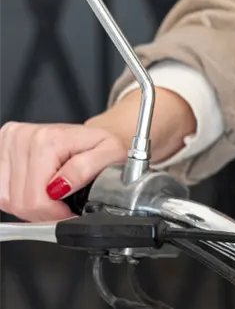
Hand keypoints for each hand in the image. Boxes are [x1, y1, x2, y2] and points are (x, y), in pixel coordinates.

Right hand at [0, 87, 195, 221]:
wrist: (95, 134)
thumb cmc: (103, 145)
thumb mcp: (110, 155)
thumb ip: (86, 169)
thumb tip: (62, 185)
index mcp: (48, 139)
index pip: (36, 197)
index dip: (55, 213)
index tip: (70, 210)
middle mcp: (22, 137)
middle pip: (20, 201)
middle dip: (44, 212)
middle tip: (63, 207)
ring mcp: (7, 142)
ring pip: (7, 199)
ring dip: (30, 206)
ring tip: (53, 197)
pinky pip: (2, 192)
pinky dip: (19, 198)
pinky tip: (38, 190)